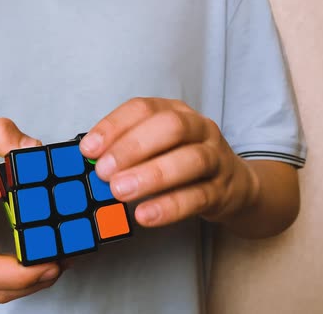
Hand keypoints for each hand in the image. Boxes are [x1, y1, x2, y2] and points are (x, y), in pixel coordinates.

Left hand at [80, 98, 257, 226]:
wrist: (234, 186)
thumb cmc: (183, 163)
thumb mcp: (156, 148)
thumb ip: (126, 151)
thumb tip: (91, 163)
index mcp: (175, 112)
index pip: (143, 108)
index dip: (113, 126)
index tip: (88, 149)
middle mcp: (199, 128)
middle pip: (170, 127)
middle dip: (133, 148)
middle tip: (104, 172)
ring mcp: (215, 158)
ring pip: (190, 160)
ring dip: (151, 175)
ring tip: (120, 192)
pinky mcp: (222, 190)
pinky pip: (198, 196)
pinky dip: (170, 206)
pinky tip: (145, 215)